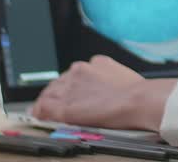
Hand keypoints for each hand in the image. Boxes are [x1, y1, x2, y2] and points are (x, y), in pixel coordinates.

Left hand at [32, 55, 173, 131]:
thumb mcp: (123, 76)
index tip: (71, 92)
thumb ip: (109, 78)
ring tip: (45, 111)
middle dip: (58, 92)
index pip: (76, 73)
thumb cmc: (139, 93)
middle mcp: (80, 70)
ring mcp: (71, 87)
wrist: (138, 100)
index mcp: (97, 62)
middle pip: (61, 81)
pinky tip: (38, 116)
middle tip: (58, 104)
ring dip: (48, 101)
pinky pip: (44, 108)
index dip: (71, 84)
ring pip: (50, 93)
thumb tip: (109, 88)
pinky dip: (39, 112)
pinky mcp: (66, 106)